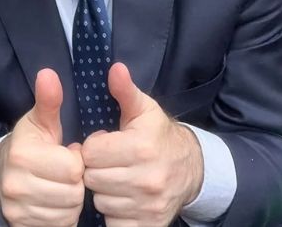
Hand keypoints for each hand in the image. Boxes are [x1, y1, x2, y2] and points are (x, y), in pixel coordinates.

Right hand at [0, 68, 84, 226]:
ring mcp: (16, 209)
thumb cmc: (29, 144)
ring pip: (68, 212)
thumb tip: (48, 73)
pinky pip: (59, 225)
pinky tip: (54, 203)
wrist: (0, 174)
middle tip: (64, 173)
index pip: (73, 168)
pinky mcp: (20, 225)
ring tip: (60, 186)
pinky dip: (62, 217)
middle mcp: (16, 185)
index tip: (68, 153)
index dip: (76, 160)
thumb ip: (48, 100)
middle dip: (75, 183)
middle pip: (73, 193)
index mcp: (23, 155)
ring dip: (70, 201)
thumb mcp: (39, 120)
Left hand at [81, 63, 203, 225]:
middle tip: (109, 163)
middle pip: (92, 178)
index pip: (90, 153)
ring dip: (104, 192)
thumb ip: (125, 91)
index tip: (104, 145)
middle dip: (96, 169)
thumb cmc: (159, 135)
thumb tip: (115, 69)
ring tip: (117, 179)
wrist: (192, 168)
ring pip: (100, 202)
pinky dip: (114, 213)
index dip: (93, 147)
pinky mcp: (150, 224)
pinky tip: (123, 198)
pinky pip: (113, 222)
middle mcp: (146, 179)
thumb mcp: (144, 109)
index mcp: (141, 147)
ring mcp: (149, 205)